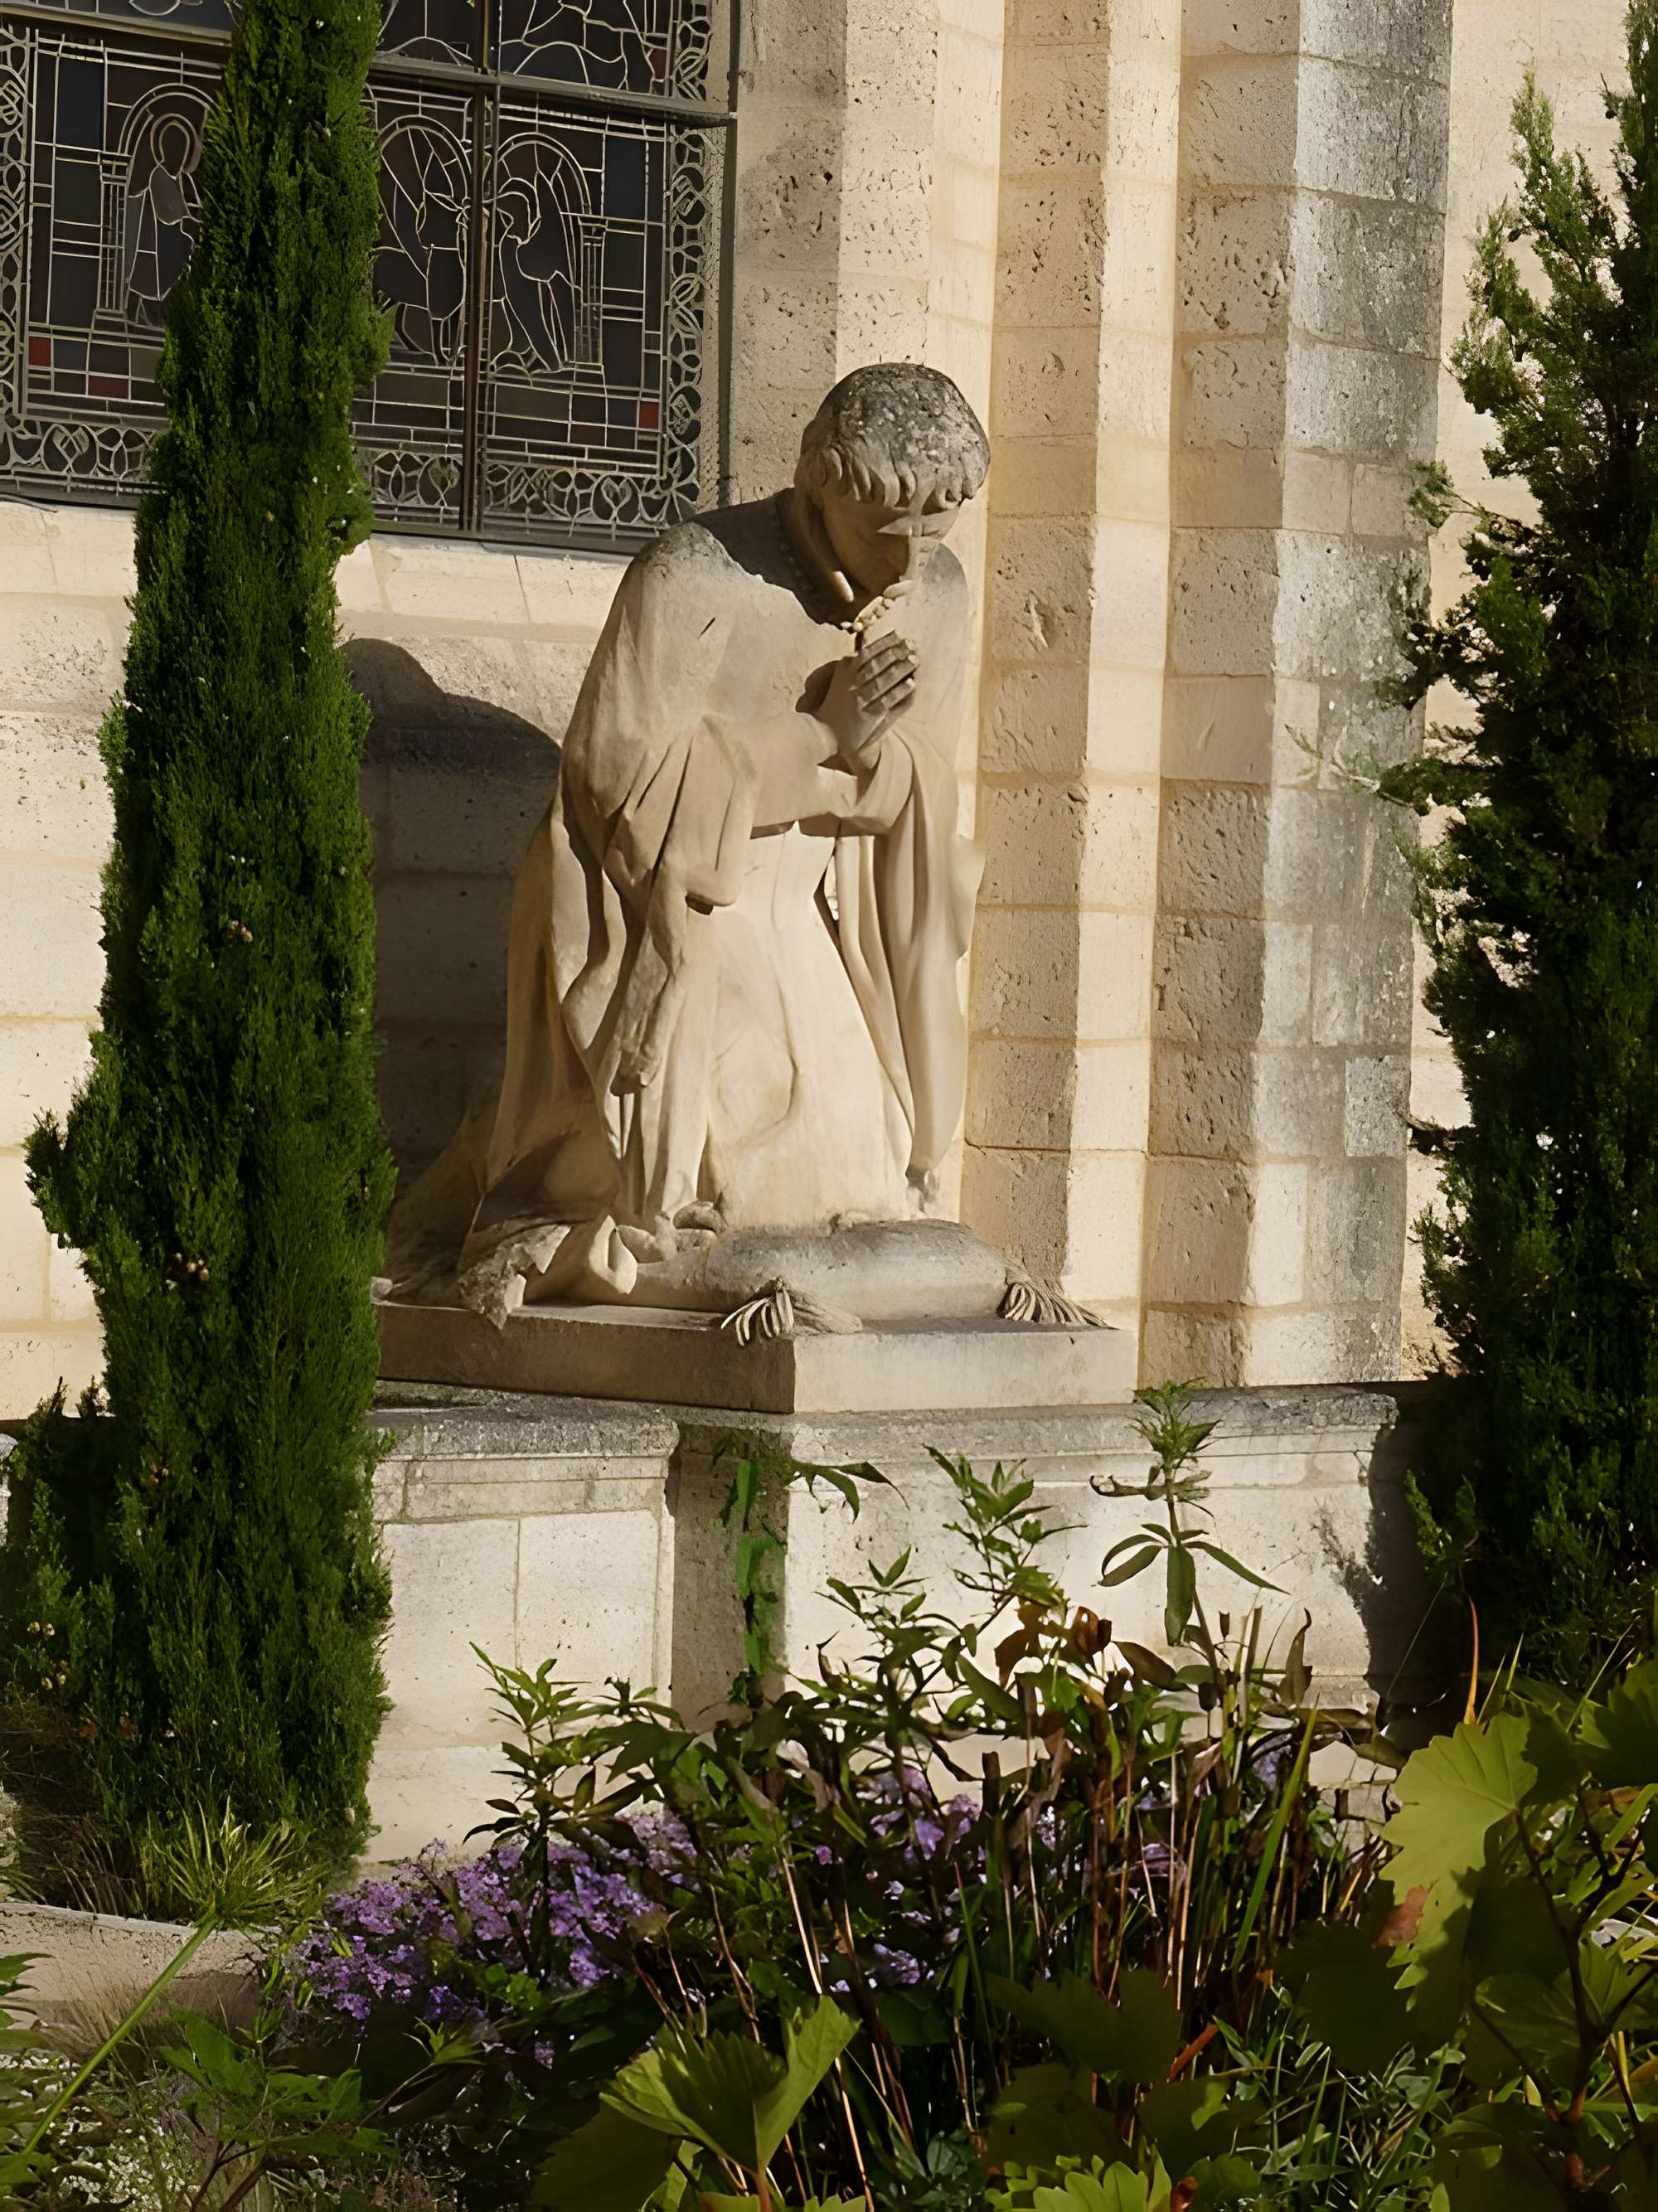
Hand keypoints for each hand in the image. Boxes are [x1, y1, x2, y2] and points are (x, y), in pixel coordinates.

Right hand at [815, 632, 917, 762]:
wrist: (823, 734)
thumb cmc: (837, 706)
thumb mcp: (841, 680)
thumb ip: (853, 665)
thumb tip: (869, 646)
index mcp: (845, 671)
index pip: (867, 652)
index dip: (885, 642)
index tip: (901, 634)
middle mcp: (851, 683)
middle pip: (875, 664)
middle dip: (895, 652)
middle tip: (912, 645)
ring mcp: (858, 699)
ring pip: (881, 681)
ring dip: (899, 669)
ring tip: (914, 659)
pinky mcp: (866, 716)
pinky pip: (885, 701)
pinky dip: (898, 692)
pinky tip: (911, 683)